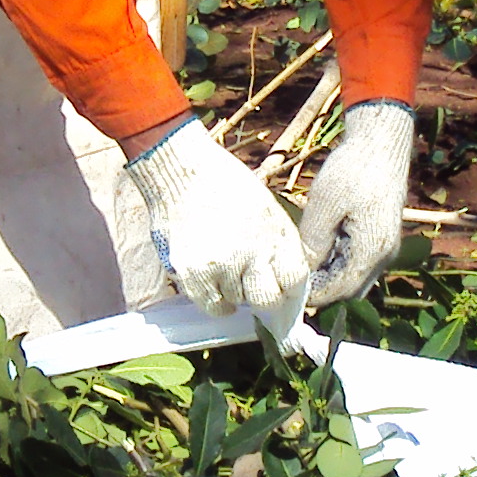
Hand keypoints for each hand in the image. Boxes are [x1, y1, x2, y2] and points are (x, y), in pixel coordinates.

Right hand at [125, 120, 309, 317]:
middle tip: (256, 290)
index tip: (281, 289)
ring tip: (227, 270)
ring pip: (238, 302)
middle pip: (269, 300)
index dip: (289, 288)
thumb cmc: (226, 187)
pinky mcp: (194, 272)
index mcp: (276, 233)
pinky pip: (212, 306)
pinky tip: (216, 287)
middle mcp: (253, 252)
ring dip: (236, 293)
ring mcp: (223, 264)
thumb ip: (280, 244)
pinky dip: (216, 303)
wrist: (182, 171)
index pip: (295, 280)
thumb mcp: (268, 209)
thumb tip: (287, 282)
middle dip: (265, 299)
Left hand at [296, 99, 415, 307]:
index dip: (315, 296)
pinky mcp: (381, 238)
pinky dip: (339, 265)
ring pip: (355, 279)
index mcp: (371, 250)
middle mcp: (383, 255)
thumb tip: (303, 272)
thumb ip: (314, 241)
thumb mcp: (325, 203)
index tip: (288, 291)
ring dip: (330, 278)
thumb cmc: (353, 169)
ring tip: (303, 264)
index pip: (341, 290)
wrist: (382, 143)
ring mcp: (385, 248)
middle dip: (323, 291)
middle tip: (292, 280)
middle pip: (350, 291)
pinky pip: (359, 264)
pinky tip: (319, 249)